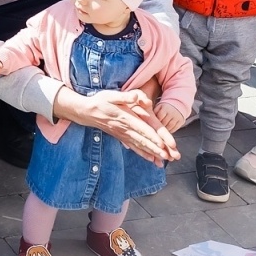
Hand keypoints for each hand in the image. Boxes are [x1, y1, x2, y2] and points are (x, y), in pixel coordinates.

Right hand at [52, 86, 178, 164]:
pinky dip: (143, 154)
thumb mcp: (111, 94)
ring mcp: (123, 135)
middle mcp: (124, 128)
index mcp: (125, 117)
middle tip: (169, 156)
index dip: (152, 136)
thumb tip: (137, 96)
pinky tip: (151, 159)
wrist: (86, 112)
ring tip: (164, 160)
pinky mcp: (121, 137)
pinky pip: (134, 147)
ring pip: (139, 145)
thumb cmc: (100, 101)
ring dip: (152, 153)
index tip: (163, 144)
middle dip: (156, 148)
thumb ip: (125, 96)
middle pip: (143, 140)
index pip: (141, 128)